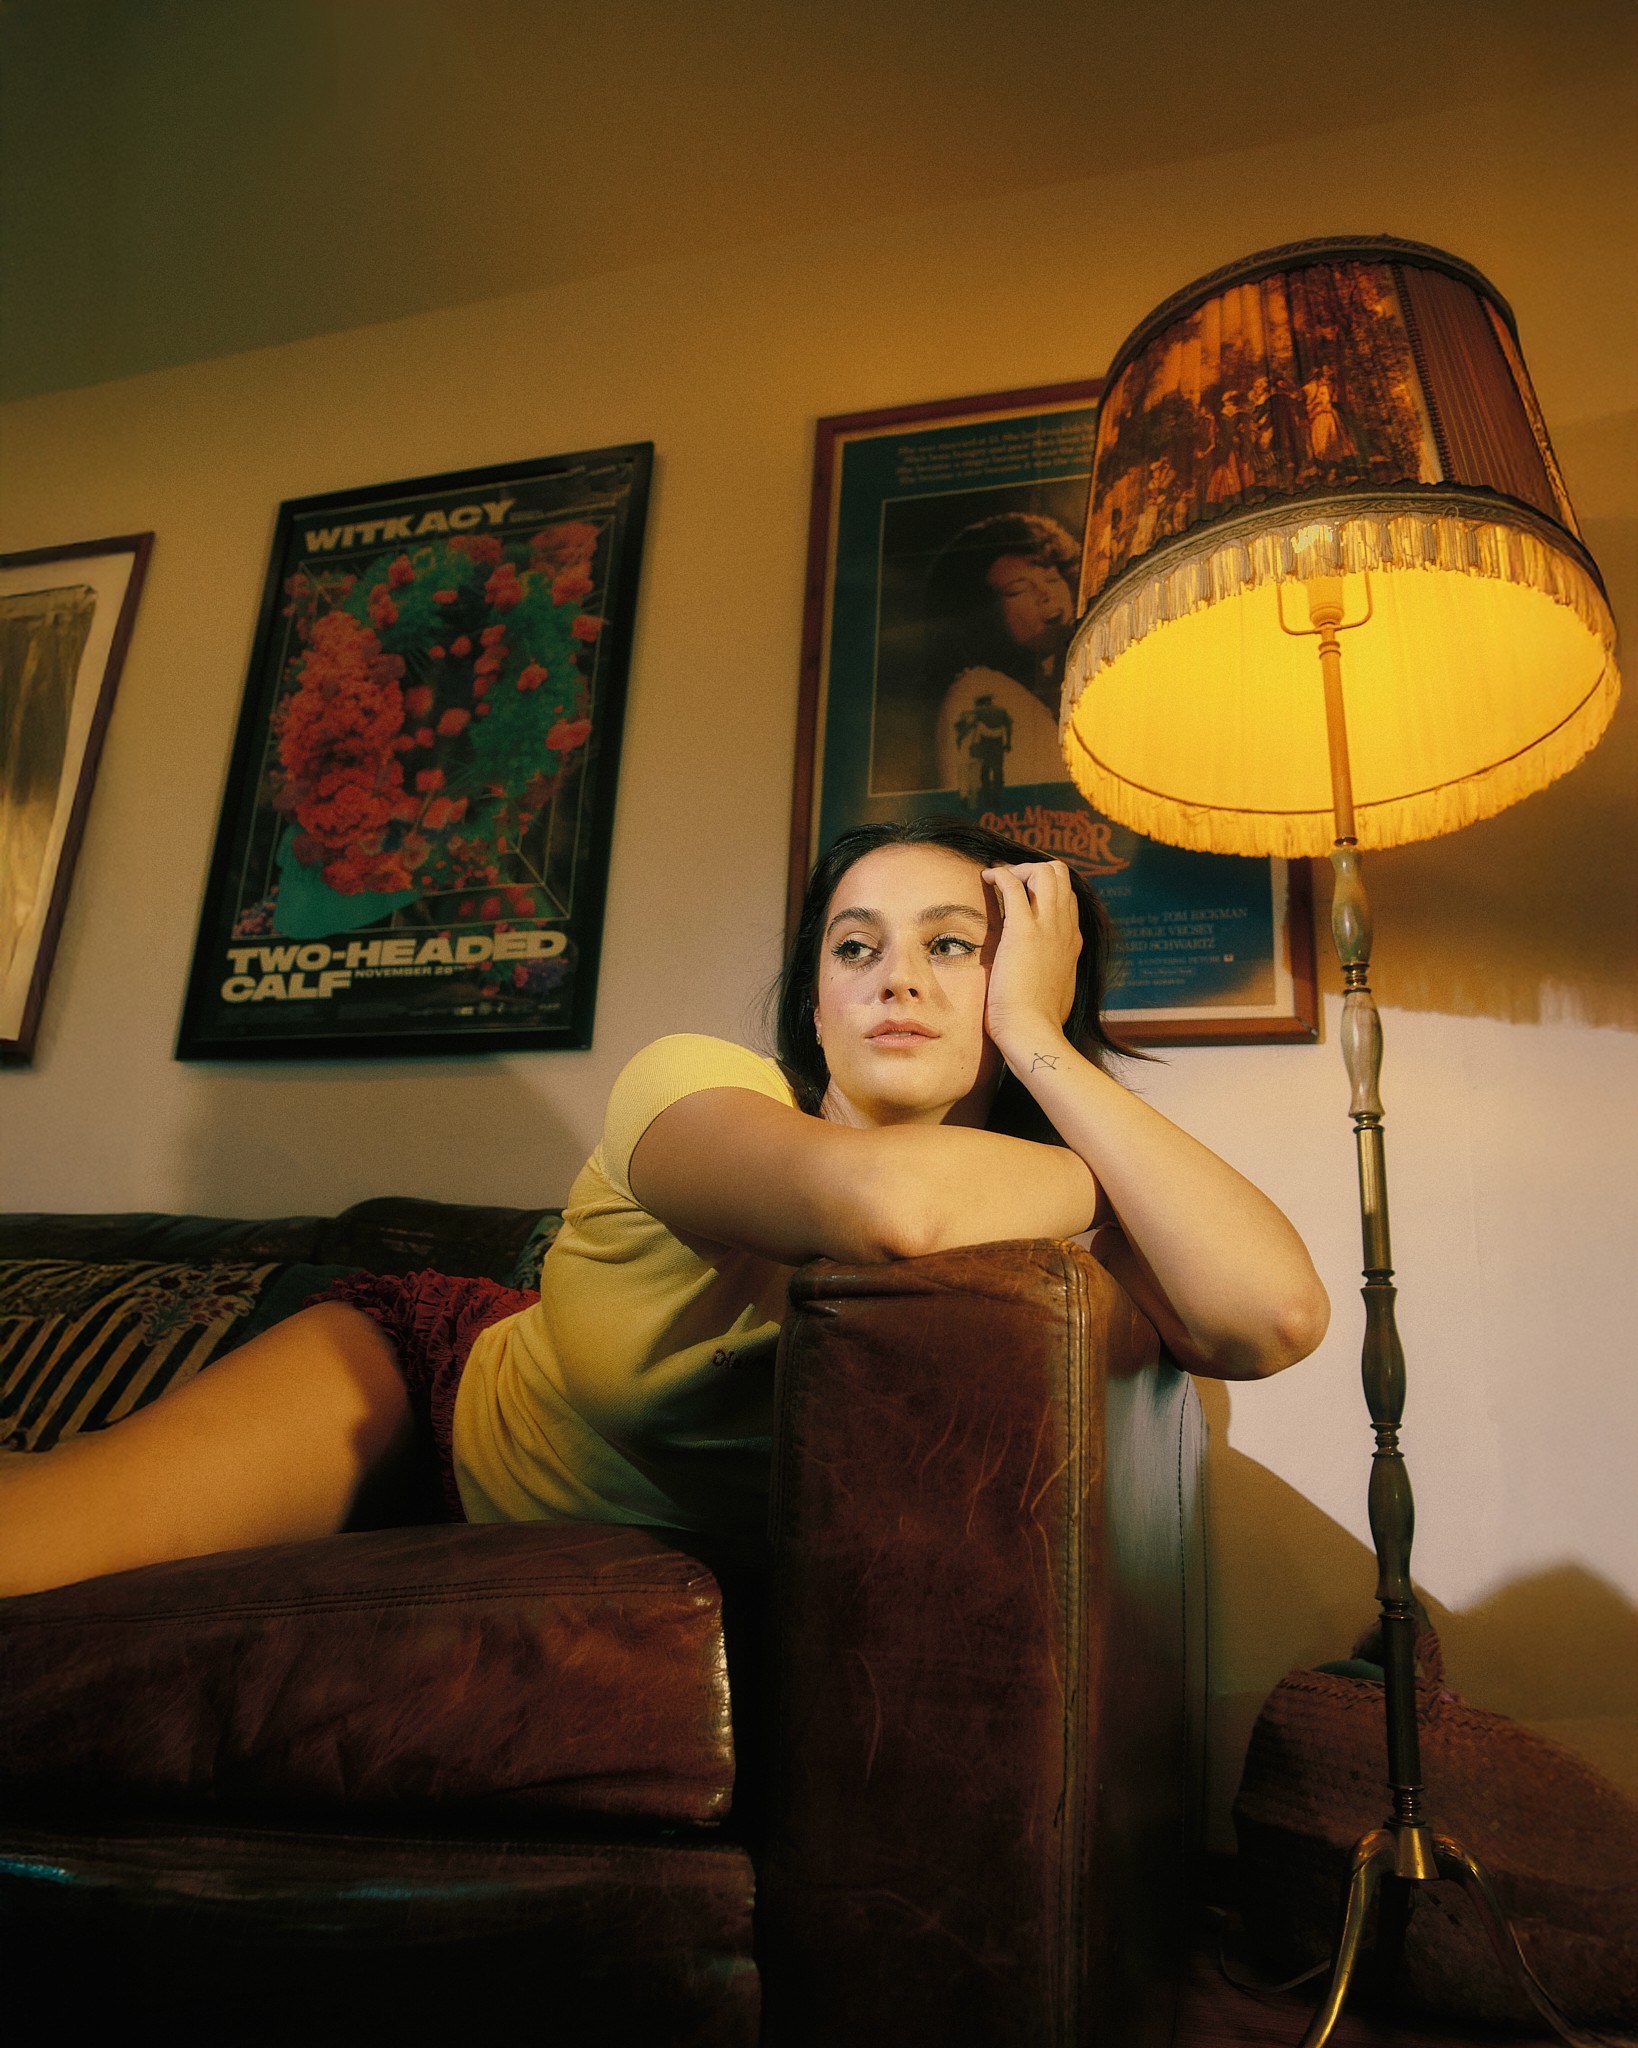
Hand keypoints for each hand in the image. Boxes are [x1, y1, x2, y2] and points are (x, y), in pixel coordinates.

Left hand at [980, 861, 1081, 1063]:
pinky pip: (1014, 883)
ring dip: (1020, 868)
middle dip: (1034, 870)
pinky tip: (986, 879)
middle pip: (1062, 875)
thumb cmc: (1038, 1022)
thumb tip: (1043, 980)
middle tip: (1010, 883)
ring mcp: (1048, 927)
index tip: (1022, 896)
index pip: (1067, 899)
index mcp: (1072, 943)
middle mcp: (1066, 929)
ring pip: (1047, 870)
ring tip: (998, 879)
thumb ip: (1053, 977)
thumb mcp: (1056, 993)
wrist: (1032, 1032)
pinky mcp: (1023, 930)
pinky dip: (999, 873)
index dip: (1044, 891)